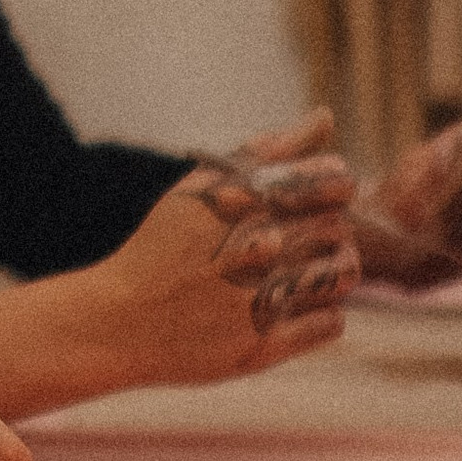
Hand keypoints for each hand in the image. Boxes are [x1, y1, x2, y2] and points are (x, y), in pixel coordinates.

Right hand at [99, 109, 357, 381]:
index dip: (334, 188)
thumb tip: (326, 115)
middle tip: (300, 239)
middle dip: (330, 230)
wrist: (117, 320)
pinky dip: (323, 312)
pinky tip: (292, 305)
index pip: (334, 183)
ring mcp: (260, 300)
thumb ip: (269, 151)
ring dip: (335, 268)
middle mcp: (254, 247)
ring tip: (302, 270)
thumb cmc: (162, 247)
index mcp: (241, 201)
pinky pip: (331, 322)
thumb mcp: (204, 187)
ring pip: (344, 274)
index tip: (313, 198)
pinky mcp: (263, 345)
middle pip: (339, 228)